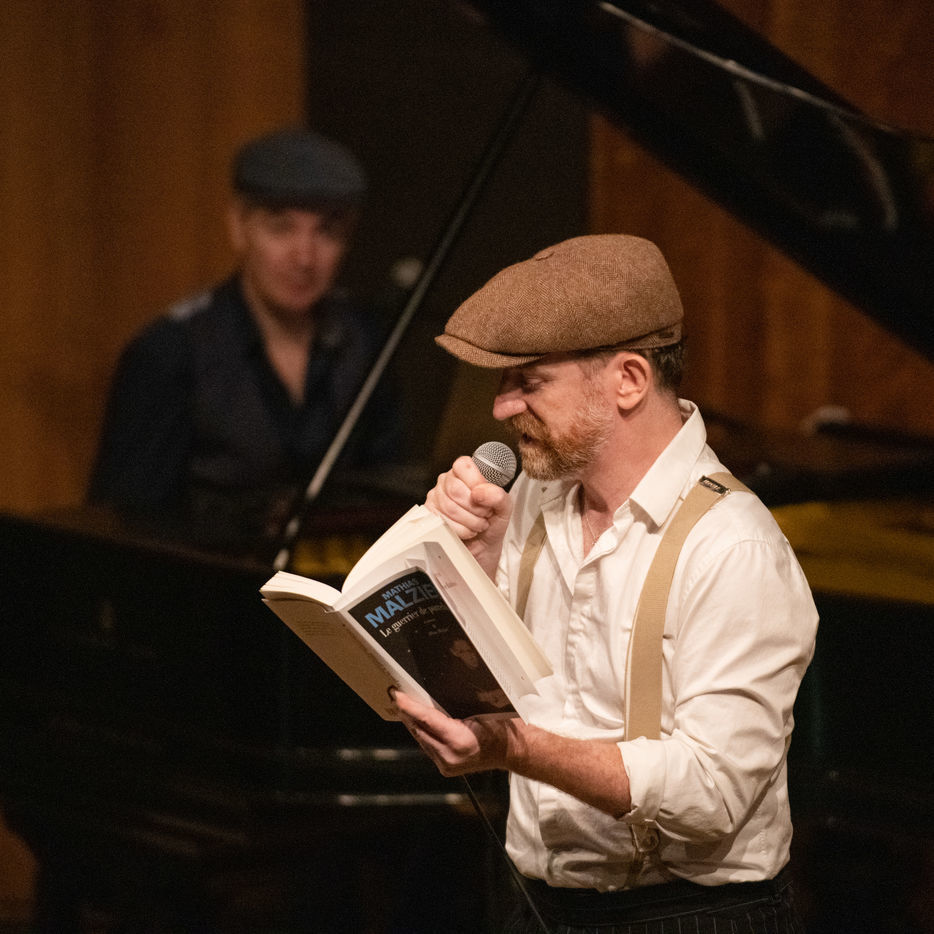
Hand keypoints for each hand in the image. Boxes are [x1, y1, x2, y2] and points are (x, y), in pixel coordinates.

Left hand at [392, 689, 509, 776]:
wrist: (510, 750)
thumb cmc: (499, 726)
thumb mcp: (477, 710)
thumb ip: (449, 710)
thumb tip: (425, 699)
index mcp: (459, 740)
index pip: (426, 719)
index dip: (409, 706)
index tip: (397, 695)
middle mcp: (449, 756)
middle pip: (419, 730)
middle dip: (406, 713)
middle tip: (396, 696)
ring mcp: (447, 765)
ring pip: (421, 739)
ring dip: (412, 723)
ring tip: (404, 706)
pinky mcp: (446, 768)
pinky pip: (428, 747)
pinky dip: (422, 733)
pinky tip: (417, 722)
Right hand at [425, 455, 512, 576]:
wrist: (484, 546)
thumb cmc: (492, 522)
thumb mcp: (504, 508)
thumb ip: (498, 496)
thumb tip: (481, 492)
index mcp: (465, 472)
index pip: (463, 465)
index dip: (476, 482)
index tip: (485, 496)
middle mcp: (447, 482)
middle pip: (455, 489)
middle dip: (475, 507)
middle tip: (485, 514)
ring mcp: (436, 498)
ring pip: (449, 507)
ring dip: (470, 521)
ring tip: (478, 524)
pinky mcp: (430, 514)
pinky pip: (443, 522)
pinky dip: (461, 530)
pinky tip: (467, 530)